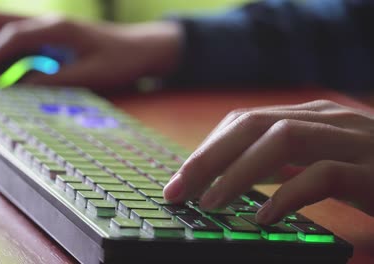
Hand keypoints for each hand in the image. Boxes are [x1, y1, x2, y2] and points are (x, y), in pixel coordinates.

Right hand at [0, 7, 181, 89]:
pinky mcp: (47, 37)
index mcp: (58, 28)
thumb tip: (16, 86)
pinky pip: (12, 37)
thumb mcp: (90, 75)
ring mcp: (46, 27)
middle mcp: (47, 22)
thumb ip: (54, 80)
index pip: (13, 37)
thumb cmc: (120, 61)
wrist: (140, 48)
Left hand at [163, 100, 373, 224]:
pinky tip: (265, 217)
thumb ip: (282, 164)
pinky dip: (288, 194)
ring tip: (210, 203)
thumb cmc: (373, 172)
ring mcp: (353, 140)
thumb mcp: (318, 160)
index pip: (244, 120)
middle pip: (252, 124)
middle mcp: (327, 118)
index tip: (181, 178)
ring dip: (238, 172)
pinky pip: (324, 174)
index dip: (207, 147)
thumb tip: (234, 182)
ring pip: (282, 139)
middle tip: (178, 190)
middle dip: (208, 157)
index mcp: (309, 115)